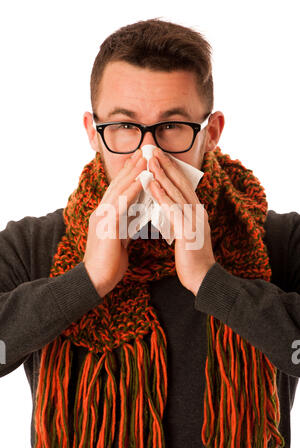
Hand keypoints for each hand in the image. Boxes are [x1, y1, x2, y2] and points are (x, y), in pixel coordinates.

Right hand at [83, 150, 146, 297]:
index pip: (118, 190)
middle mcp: (101, 212)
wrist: (95, 281)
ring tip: (145, 157)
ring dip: (133, 172)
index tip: (141, 161)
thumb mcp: (119, 239)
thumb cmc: (108, 263)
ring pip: (119, 189)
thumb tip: (136, 217)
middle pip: (118, 184)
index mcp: (104, 215)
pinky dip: (133, 189)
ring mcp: (102, 217)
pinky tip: (143, 179)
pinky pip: (121, 203)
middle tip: (144, 150)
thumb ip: (124, 225)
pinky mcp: (106, 225)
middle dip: (132, 166)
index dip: (129, 174)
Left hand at [148, 148, 215, 295]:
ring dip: (162, 174)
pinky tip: (151, 184)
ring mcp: (194, 220)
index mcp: (196, 212)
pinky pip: (172, 208)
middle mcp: (197, 212)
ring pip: (176, 191)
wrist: (204, 279)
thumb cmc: (193, 260)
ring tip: (150, 159)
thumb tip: (171, 211)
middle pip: (181, 183)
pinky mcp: (188, 230)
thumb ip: (180, 220)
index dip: (171, 170)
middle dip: (167, 164)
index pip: (182, 186)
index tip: (158, 157)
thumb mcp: (187, 235)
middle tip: (153, 149)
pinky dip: (161, 194)